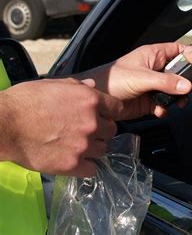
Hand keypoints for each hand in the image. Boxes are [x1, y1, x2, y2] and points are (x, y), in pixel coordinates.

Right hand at [0, 78, 122, 176]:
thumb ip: (78, 86)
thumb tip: (92, 86)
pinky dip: (85, 166)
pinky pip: (92, 169)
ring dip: (93, 148)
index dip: (109, 112)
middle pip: (111, 130)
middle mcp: (92, 123)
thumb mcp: (53, 84)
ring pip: (103, 150)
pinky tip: (75, 160)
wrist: (4, 125)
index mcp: (90, 100)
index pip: (117, 108)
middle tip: (87, 131)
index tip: (102, 115)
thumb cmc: (25, 101)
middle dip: (101, 130)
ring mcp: (83, 145)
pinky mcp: (72, 164)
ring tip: (77, 146)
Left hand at [77, 43, 191, 119]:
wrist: (95, 102)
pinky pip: (164, 104)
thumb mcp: (141, 78)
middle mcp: (155, 69)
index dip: (190, 55)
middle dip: (185, 83)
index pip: (177, 50)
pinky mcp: (148, 101)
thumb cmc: (111, 80)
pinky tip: (160, 110)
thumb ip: (165, 82)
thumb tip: (186, 86)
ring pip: (173, 90)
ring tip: (176, 104)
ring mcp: (152, 85)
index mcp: (153, 55)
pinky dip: (165, 108)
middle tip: (189, 91)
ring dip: (176, 98)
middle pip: (179, 73)